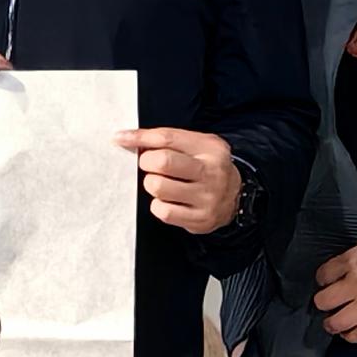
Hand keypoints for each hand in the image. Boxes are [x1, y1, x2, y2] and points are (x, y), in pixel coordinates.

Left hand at [118, 125, 240, 234]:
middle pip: (163, 162)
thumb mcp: (195, 146)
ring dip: (151, 184)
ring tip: (160, 183)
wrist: (236, 196)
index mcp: (209, 148)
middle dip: (146, 162)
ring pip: (159, 187)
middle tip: (150, 166)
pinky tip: (167, 200)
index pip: (167, 138)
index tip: (120, 139)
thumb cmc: (206, 167)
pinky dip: (158, 205)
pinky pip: (163, 211)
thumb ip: (166, 140)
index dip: (139, 138)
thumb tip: (126, 139)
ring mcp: (207, 197)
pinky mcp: (200, 218)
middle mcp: (211, 171)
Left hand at [312, 225, 356, 345]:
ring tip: (332, 321)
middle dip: (322, 301)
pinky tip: (349, 332)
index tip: (326, 282)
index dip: (323, 279)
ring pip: (336, 322)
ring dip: (331, 322)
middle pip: (324, 300)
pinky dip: (350, 335)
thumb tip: (345, 268)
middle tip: (327, 302)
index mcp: (355, 260)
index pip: (323, 275)